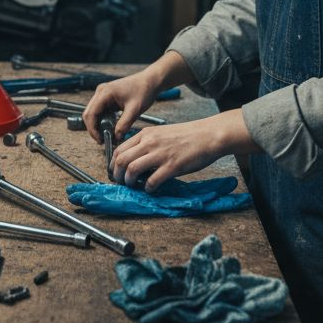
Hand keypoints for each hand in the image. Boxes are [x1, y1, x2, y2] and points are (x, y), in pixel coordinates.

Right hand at [81, 69, 162, 142]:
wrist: (150, 81)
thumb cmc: (144, 91)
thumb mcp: (135, 109)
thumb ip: (124, 124)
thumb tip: (116, 137)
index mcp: (105, 92)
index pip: (91, 113)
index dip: (93, 129)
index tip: (100, 140)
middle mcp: (101, 91)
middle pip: (88, 114)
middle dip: (94, 129)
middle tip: (103, 140)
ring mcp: (103, 94)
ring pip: (93, 113)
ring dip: (98, 125)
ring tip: (107, 136)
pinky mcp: (107, 97)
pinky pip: (100, 111)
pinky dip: (103, 121)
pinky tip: (111, 128)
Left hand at [109, 109, 257, 192]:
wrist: (209, 134)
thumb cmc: (188, 135)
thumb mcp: (162, 133)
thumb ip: (147, 143)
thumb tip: (135, 160)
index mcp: (146, 134)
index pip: (119, 149)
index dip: (113, 165)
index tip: (116, 173)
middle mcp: (149, 142)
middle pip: (121, 160)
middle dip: (117, 176)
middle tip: (121, 183)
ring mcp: (160, 154)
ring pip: (132, 170)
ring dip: (129, 182)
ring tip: (134, 186)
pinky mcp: (172, 166)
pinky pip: (152, 180)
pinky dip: (148, 188)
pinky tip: (151, 189)